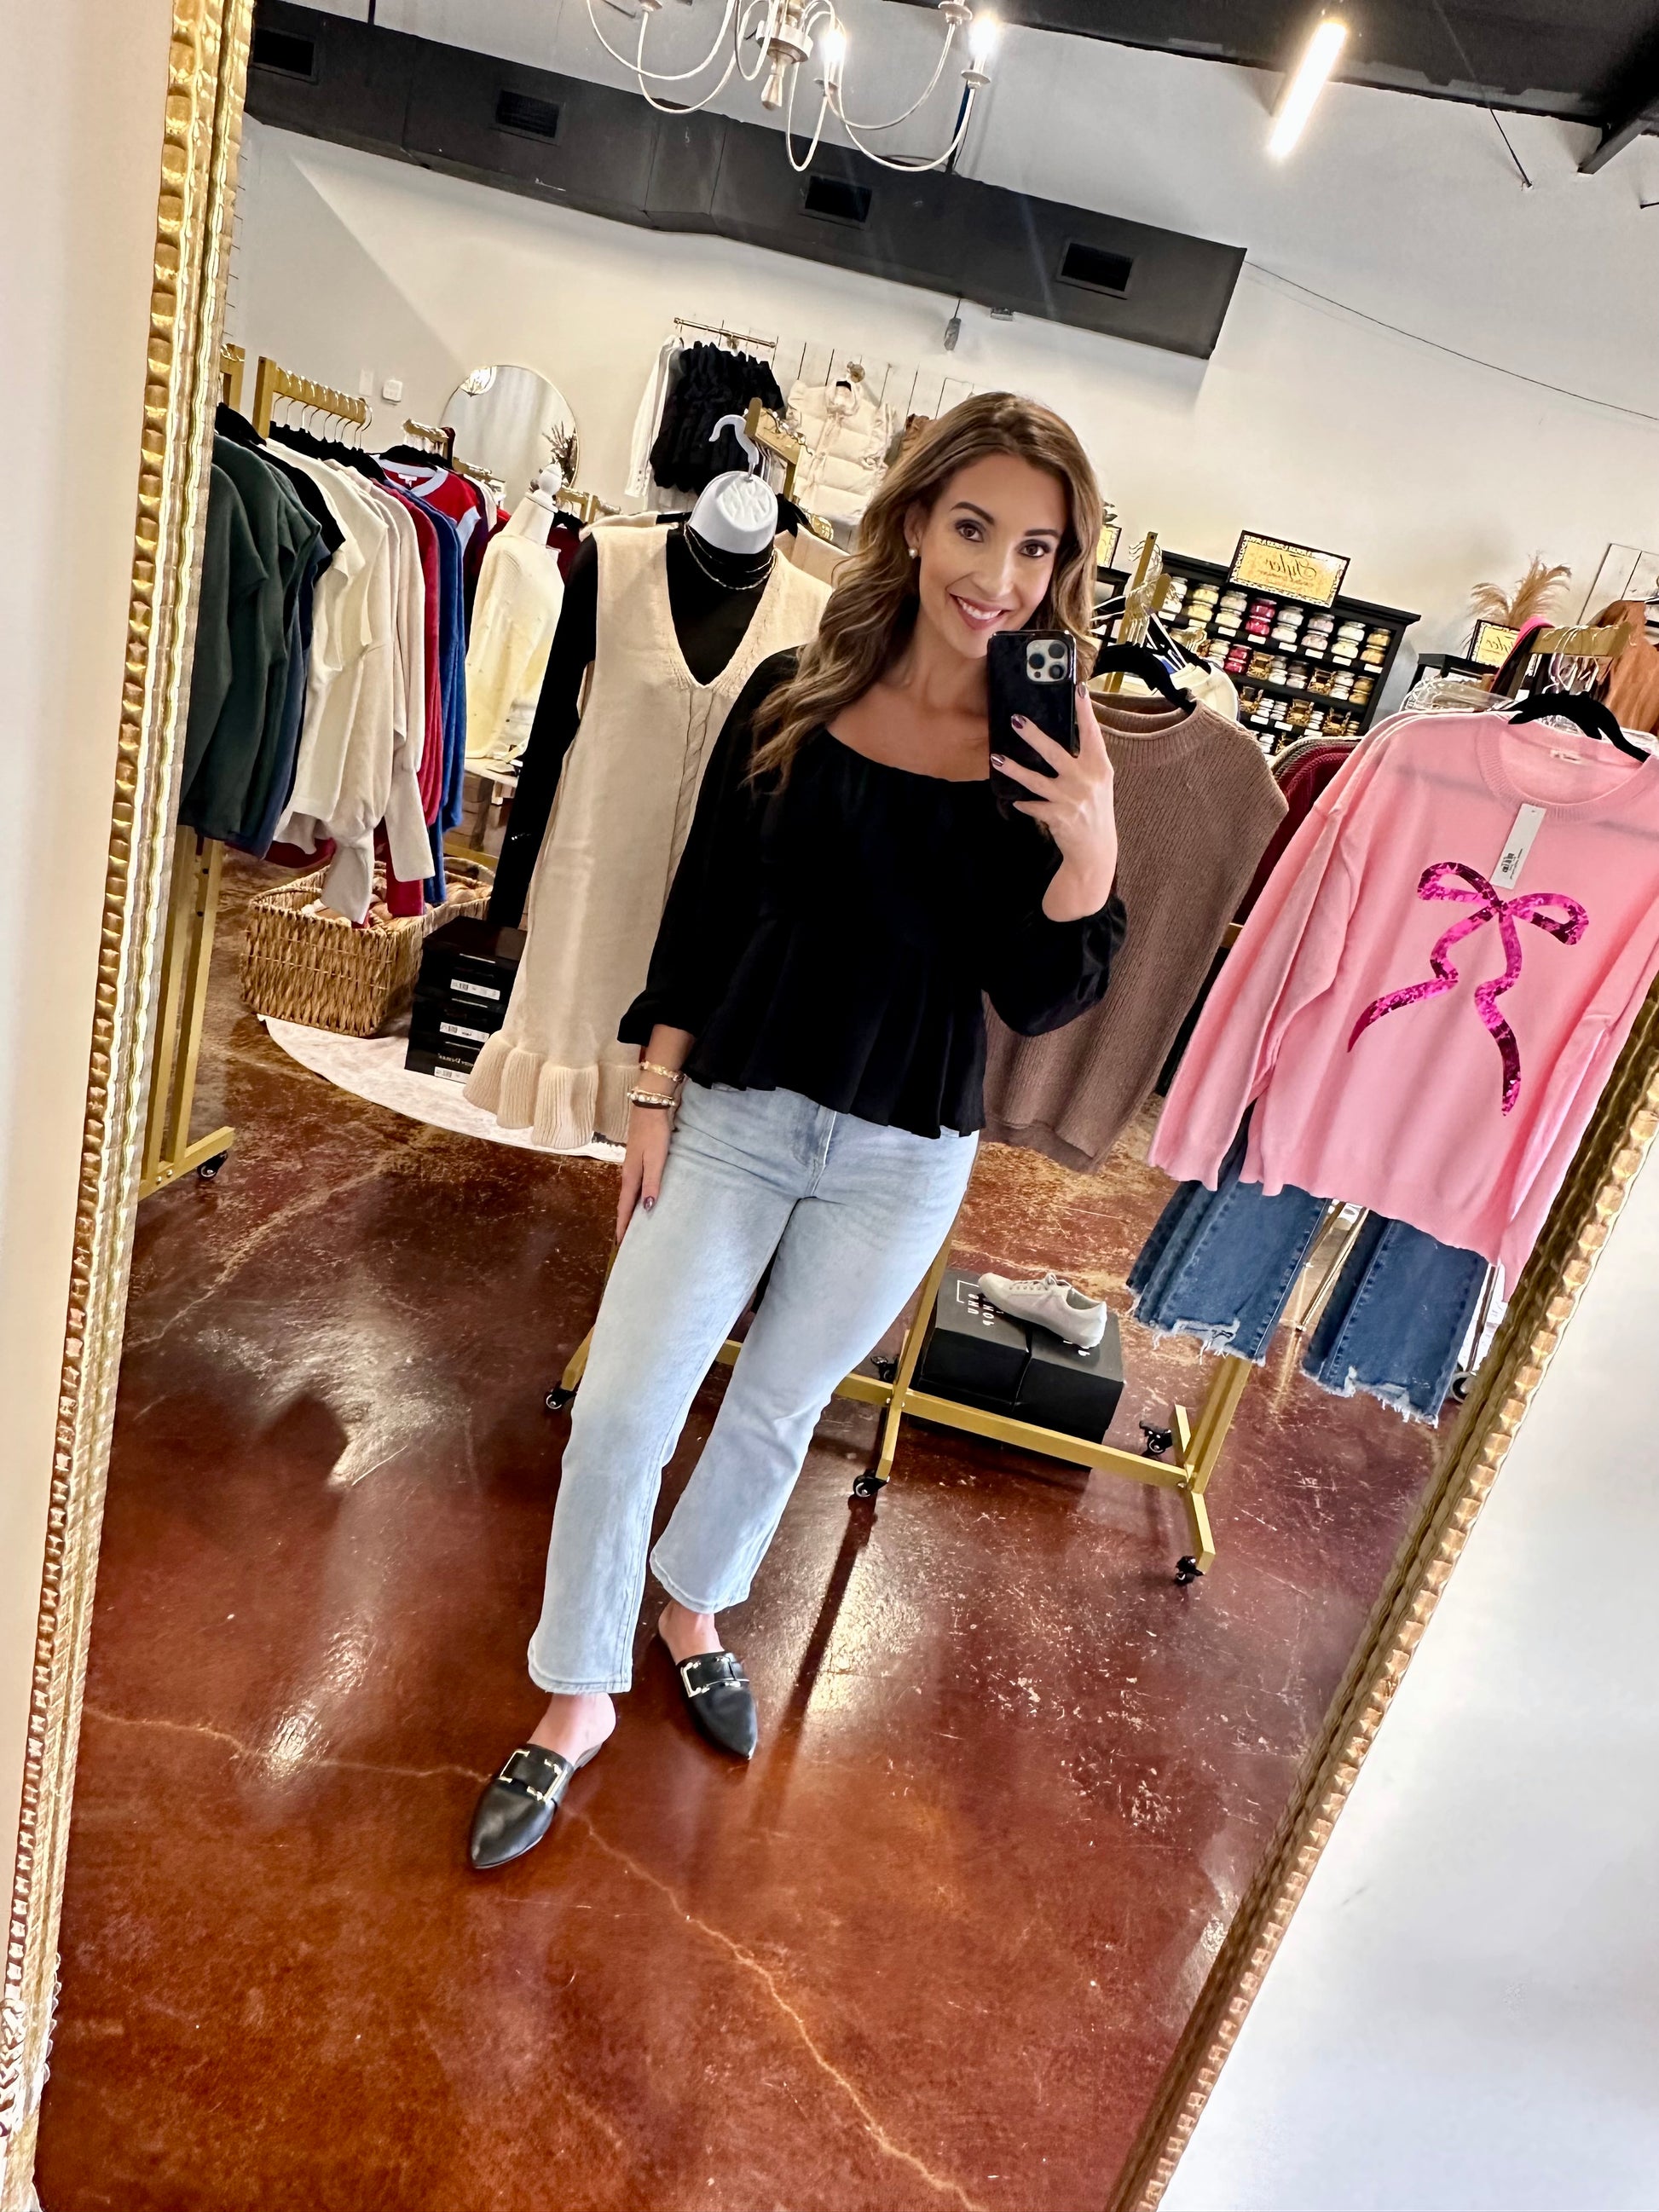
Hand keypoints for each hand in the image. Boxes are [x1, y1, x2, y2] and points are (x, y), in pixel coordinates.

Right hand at [617, 1101, 672, 1242]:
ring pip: (630, 1193)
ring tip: (634, 1224)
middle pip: (625, 1202)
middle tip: (626, 1240)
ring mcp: (632, 1165)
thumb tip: (646, 1209)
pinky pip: (636, 1184)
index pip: (625, 1207)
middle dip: (624, 1221)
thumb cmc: (654, 1133)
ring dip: (630, 1209)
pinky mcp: (639, 1158)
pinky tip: (643, 1197)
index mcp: (631, 1176)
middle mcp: (628, 1173)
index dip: (623, 1225)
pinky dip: (636, 1196)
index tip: (620, 1244)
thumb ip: (652, 1183)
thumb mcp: (656, 1160)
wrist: (651, 1106)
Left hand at [991, 681, 1118, 920]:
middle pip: (1056, 753)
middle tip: (1016, 719)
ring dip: (1014, 769)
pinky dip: (1023, 803)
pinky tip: (1013, 800)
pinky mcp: (1058, 817)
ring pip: (1036, 780)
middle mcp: (1087, 781)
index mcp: (1099, 767)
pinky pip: (1033, 805)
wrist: (1095, 850)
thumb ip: (1086, 760)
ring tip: (996, 758)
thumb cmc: (1094, 810)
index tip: (1078, 689)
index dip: (1085, 711)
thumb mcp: (1098, 782)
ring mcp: (1071, 799)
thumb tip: (1065, 733)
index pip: (1092, 733)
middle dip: (1035, 735)